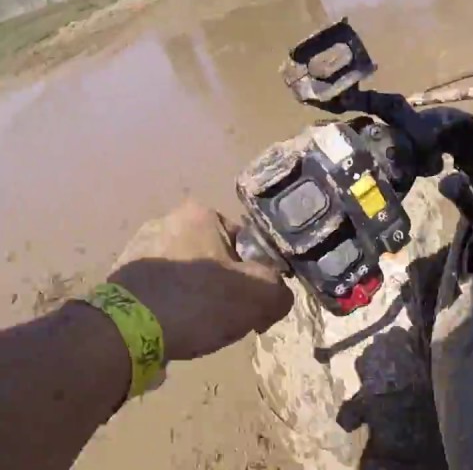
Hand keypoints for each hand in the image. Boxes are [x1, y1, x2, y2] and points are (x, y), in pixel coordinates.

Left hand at [107, 200, 292, 361]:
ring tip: (198, 327)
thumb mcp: (260, 296)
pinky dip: (169, 309)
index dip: (256, 272)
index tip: (253, 300)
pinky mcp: (118, 279)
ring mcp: (136, 249)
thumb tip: (275, 298)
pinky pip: (158, 292)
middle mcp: (165, 221)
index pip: (244, 240)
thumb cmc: (199, 302)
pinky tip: (173, 330)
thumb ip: (280, 292)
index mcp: (200, 213)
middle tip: (227, 316)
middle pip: (212, 257)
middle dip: (222, 284)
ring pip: (184, 275)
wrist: (127, 333)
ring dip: (194, 297)